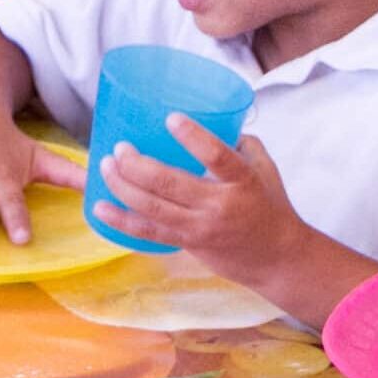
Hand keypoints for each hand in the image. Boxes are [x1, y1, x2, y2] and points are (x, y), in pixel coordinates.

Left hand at [88, 117, 301, 287]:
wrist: (277, 258)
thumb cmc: (271, 207)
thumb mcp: (265, 169)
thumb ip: (242, 142)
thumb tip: (217, 120)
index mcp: (242, 181)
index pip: (216, 155)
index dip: (192, 136)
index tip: (170, 119)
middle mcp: (219, 205)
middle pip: (169, 183)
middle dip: (136, 164)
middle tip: (120, 148)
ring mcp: (200, 227)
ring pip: (152, 208)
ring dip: (123, 187)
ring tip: (105, 167)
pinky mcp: (188, 243)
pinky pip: (149, 233)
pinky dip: (121, 221)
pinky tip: (101, 209)